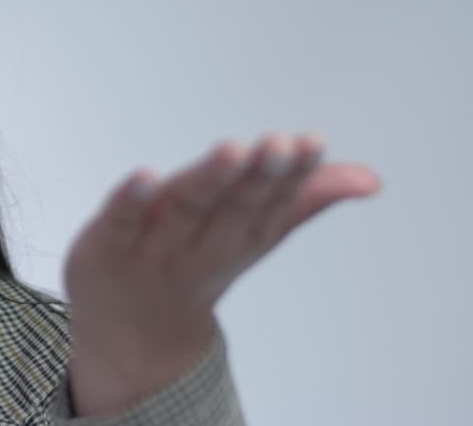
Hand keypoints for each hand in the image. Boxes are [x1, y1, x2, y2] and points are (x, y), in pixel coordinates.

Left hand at [62, 133, 380, 415]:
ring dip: (209, 181)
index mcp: (239, 238)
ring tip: (231, 150)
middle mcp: (201, 245)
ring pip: (184, 212)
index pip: (270, 205)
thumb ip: (303, 200)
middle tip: (278, 145)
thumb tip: (369, 178)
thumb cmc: (194, 266)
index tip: (311, 143)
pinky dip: (130, 201)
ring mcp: (153, 248)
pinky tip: (144, 175)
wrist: (129, 334)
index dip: (292, 176)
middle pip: (231, 210)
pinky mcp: (107, 246)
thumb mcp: (252, 235)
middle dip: (256, 178)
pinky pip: (120, 223)